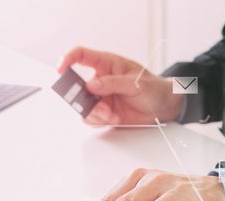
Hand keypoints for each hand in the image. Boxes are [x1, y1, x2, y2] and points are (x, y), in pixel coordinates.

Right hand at [57, 47, 183, 124]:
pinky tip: (114, 118)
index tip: (61, 70)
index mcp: (107, 64)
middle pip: (77, 85)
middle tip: (94, 104)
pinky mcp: (104, 112)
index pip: (81, 56)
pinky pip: (91, 118)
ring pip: (83, 105)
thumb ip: (113, 83)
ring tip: (111, 115)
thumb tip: (91, 85)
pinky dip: (99, 120)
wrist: (163, 108)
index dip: (68, 60)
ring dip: (94, 112)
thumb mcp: (136, 83)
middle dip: (81, 97)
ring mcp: (101, 97)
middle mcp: (100, 80)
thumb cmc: (153, 89)